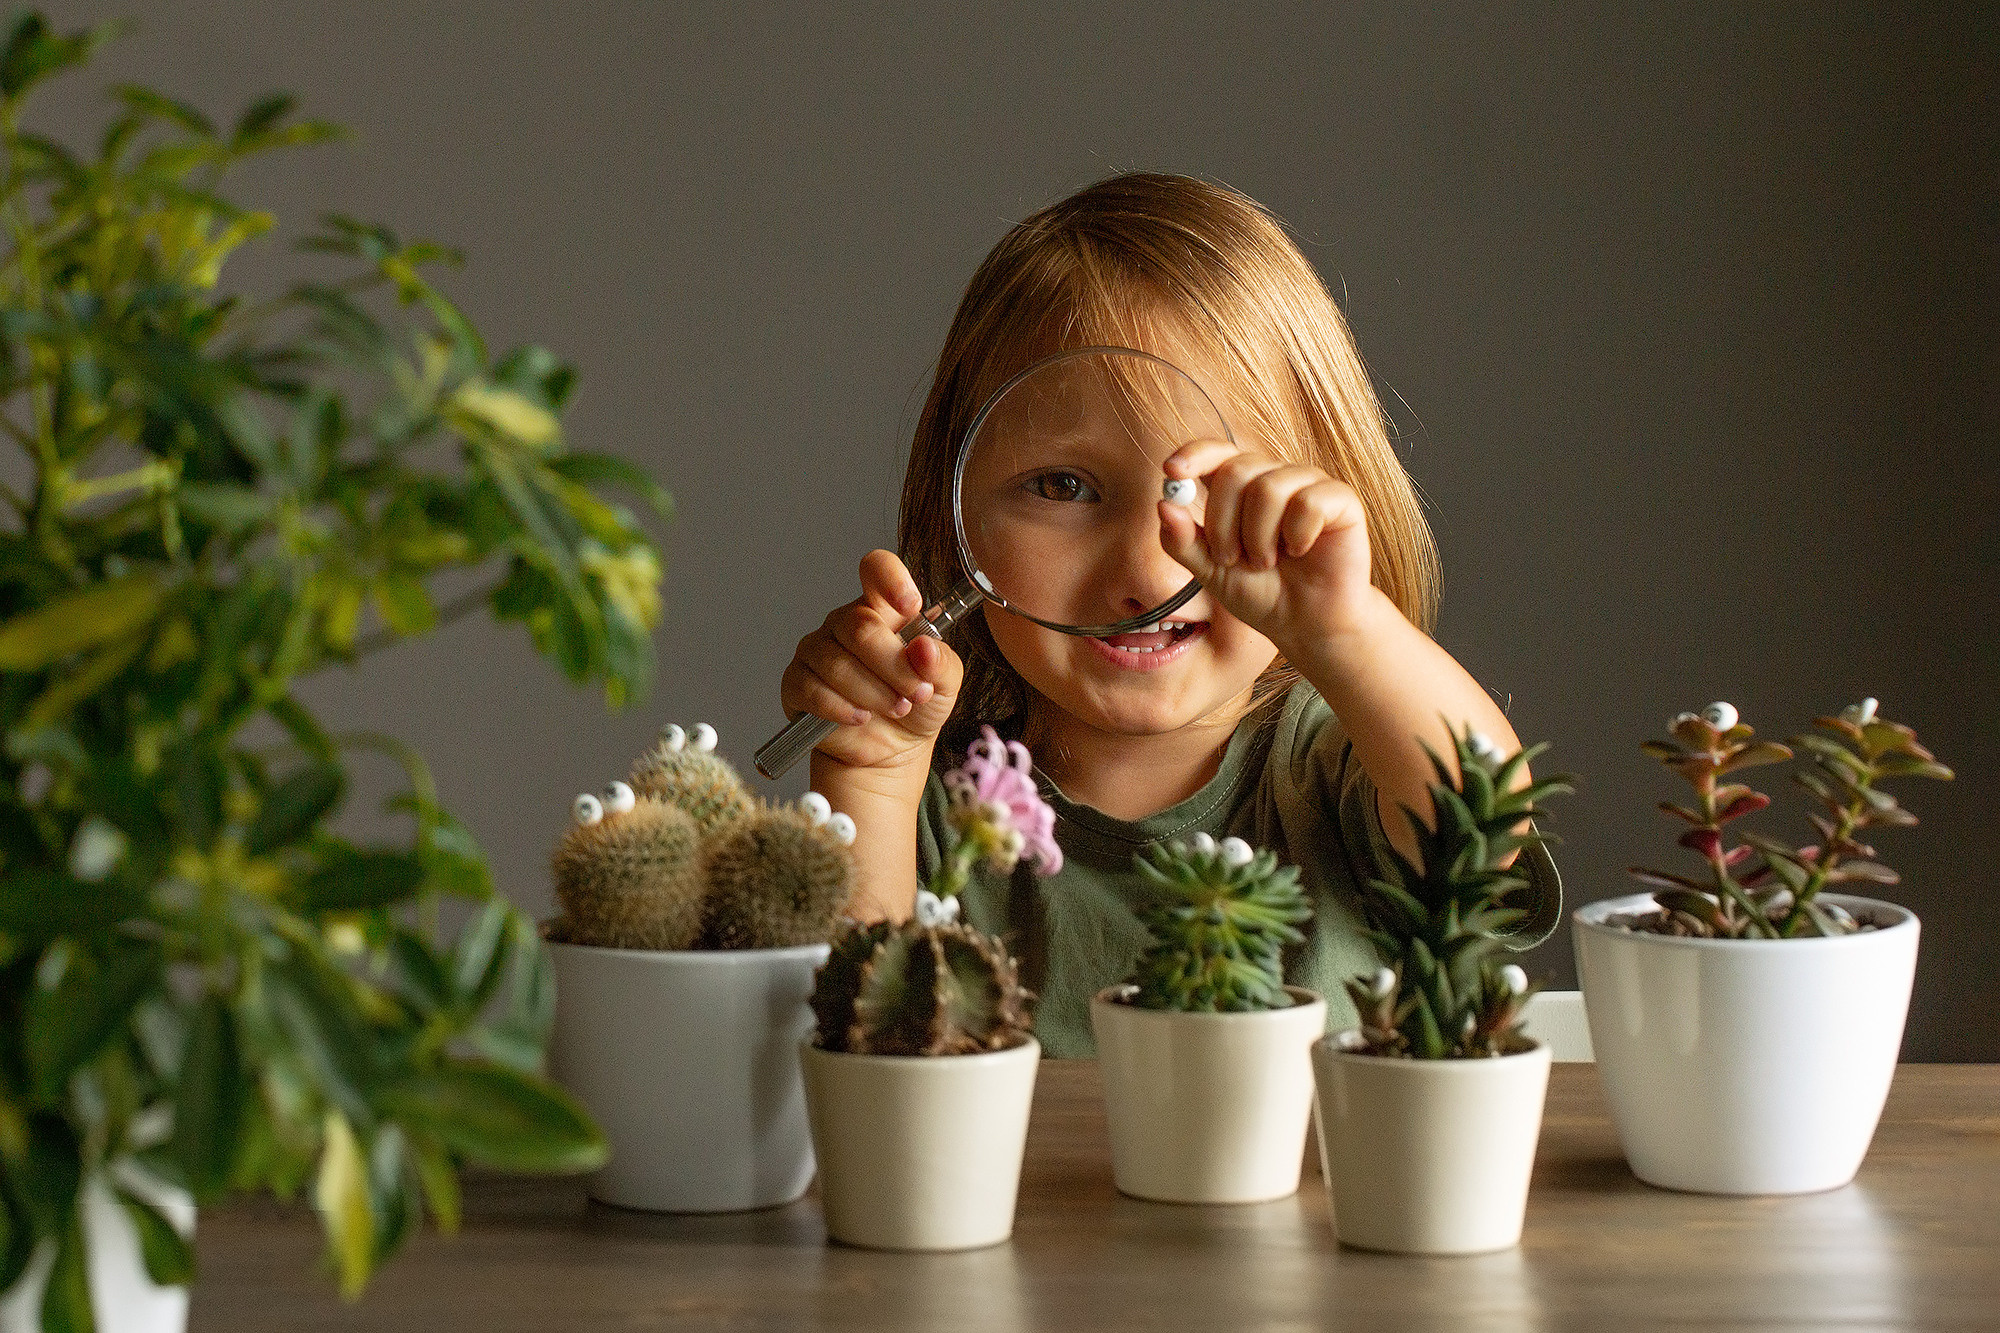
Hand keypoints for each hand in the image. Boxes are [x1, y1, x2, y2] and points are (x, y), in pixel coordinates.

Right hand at [780, 550, 962, 772]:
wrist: (891, 752)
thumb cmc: (916, 706)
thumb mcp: (944, 685)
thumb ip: (940, 664)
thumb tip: (923, 649)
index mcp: (882, 609)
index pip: (876, 571)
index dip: (891, 579)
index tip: (910, 605)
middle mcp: (844, 623)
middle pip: (860, 627)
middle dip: (894, 667)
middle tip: (915, 693)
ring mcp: (816, 652)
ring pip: (838, 664)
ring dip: (874, 693)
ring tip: (895, 708)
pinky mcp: (797, 684)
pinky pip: (813, 690)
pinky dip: (842, 709)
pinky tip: (860, 717)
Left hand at [1156, 442, 1377, 655]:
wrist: (1306, 624)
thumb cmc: (1261, 594)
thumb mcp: (1210, 572)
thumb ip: (1183, 542)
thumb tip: (1163, 506)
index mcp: (1239, 489)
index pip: (1215, 452)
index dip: (1193, 455)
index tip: (1171, 471)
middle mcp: (1273, 477)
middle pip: (1235, 471)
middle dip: (1224, 523)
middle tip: (1231, 559)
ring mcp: (1308, 484)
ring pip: (1268, 487)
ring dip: (1258, 536)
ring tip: (1267, 562)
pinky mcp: (1340, 499)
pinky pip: (1309, 502)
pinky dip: (1298, 534)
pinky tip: (1301, 551)